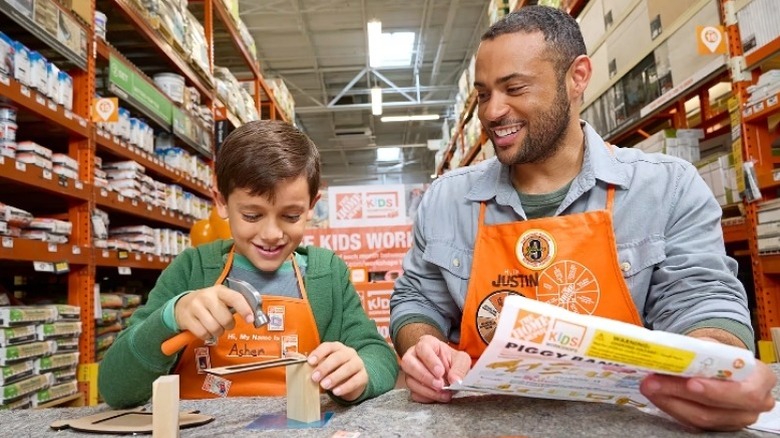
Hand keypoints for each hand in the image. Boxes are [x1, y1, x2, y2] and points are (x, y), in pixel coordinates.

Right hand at [174, 285, 254, 339]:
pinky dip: (207, 335)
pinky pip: (203, 334)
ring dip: (218, 332)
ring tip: (214, 326)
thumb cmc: (208, 303)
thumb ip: (235, 304)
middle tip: (225, 323)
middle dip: (228, 325)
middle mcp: (207, 297)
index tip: (250, 320)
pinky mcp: (186, 318)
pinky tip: (205, 329)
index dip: (245, 309)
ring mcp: (195, 307)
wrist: (182, 305)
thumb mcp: (221, 298)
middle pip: (225, 318)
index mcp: (219, 290)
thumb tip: (253, 316)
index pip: (235, 298)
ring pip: (214, 328)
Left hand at [308, 342, 367, 400]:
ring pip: (348, 368)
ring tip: (324, 385)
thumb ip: (318, 367)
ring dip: (335, 377)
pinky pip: (355, 380)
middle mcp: (349, 353)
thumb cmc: (336, 370)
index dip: (319, 353)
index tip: (310, 362)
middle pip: (337, 357)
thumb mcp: (327, 367)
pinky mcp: (364, 376)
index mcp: (337, 348)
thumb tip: (305, 373)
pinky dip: (345, 387)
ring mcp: (358, 363)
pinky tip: (336, 392)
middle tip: (315, 377)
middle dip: (325, 367)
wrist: (356, 377)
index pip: (328, 347)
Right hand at [400, 335, 470, 402]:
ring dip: (426, 389)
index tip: (440, 372)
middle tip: (440, 385)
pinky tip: (438, 397)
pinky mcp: (412, 386)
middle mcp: (414, 356)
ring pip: (410, 380)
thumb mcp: (462, 360)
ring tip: (442, 393)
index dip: (430, 360)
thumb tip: (455, 381)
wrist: (450, 371)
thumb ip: (460, 368)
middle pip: (408, 363)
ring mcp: (410, 372)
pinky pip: (414, 393)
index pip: (422, 348)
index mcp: (426, 344)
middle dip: (424, 376)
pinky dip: (426, 397)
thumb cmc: (453, 361)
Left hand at [640, 360, 775, 430]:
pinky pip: (692, 422)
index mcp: (761, 379)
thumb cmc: (720, 355)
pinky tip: (656, 394)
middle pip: (715, 409)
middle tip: (653, 382)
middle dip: (680, 394)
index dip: (717, 390)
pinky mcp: (717, 427)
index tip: (690, 382)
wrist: (722, 366)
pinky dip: (671, 407)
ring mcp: (736, 420)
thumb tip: (670, 351)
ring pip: (700, 419)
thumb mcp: (713, 345)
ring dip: (669, 402)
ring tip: (649, 386)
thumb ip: (698, 350)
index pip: (745, 392)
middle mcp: (754, 405)